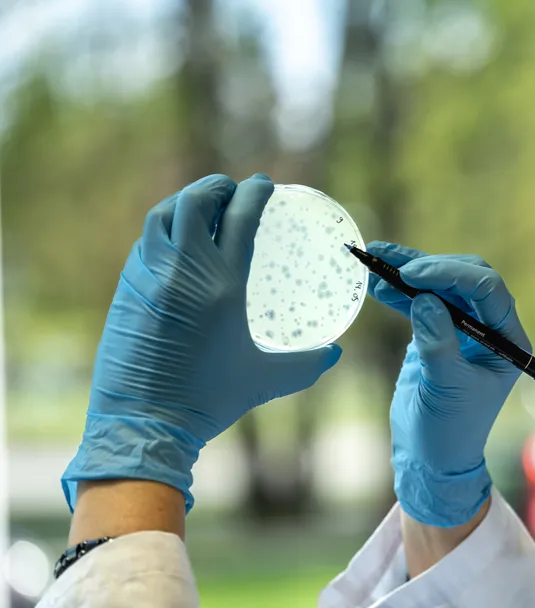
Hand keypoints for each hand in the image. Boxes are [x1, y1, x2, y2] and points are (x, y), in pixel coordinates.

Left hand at [62, 174, 342, 511]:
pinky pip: (146, 245)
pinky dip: (164, 230)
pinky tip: (175, 242)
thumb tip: (334, 354)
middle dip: (215, 187)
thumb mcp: (265, 380)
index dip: (253, 195)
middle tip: (231, 188)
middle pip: (195, 203)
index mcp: (221, 285)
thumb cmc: (208, 399)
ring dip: (184, 201)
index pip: (239, 220)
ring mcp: (149, 278)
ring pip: (163, 217)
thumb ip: (305, 365)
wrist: (144, 422)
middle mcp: (182, 272)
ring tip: (201, 203)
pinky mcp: (127, 291)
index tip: (263, 185)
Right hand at [365, 242, 528, 526]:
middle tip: (392, 265)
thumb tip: (426, 301)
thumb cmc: (449, 431)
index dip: (451, 275)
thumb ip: (438, 344)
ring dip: (408, 271)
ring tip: (374, 258)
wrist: (430, 458)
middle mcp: (490, 328)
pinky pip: (420, 301)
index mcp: (508, 340)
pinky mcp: (436, 332)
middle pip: (465, 278)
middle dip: (430, 267)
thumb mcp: (446, 389)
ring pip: (440, 286)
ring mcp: (463, 329)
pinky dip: (397, 291)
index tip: (413, 276)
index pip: (487, 289)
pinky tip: (374, 281)